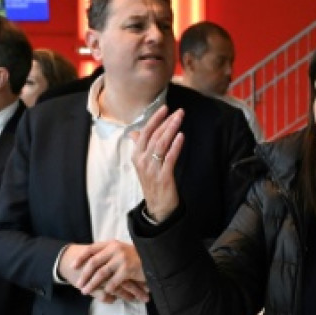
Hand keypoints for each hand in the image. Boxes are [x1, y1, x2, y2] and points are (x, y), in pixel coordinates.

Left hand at [60, 241, 149, 301]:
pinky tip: (105, 294)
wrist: (155, 257)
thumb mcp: (121, 251)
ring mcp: (121, 258)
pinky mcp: (128, 269)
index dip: (81, 258)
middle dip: (84, 275)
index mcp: (111, 244)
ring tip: (85, 291)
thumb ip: (108, 255)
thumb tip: (92, 264)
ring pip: (101, 273)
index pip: (91, 249)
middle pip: (93, 262)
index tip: (73, 266)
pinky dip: (108, 289)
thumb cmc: (136, 258)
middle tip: (78, 284)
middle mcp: (115, 249)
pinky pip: (113, 281)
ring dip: (92, 284)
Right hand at [131, 106, 184, 222]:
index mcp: (136, 156)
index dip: (155, 119)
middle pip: (154, 136)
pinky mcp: (163, 176)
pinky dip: (175, 146)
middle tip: (178, 111)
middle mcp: (142, 161)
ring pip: (161, 144)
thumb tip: (134, 133)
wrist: (158, 206)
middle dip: (167, 121)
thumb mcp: (143, 164)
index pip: (144, 132)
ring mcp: (152, 169)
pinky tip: (181, 136)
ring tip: (180, 118)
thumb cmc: (152, 182)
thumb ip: (140, 147)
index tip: (165, 108)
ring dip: (171, 129)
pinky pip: (170, 158)